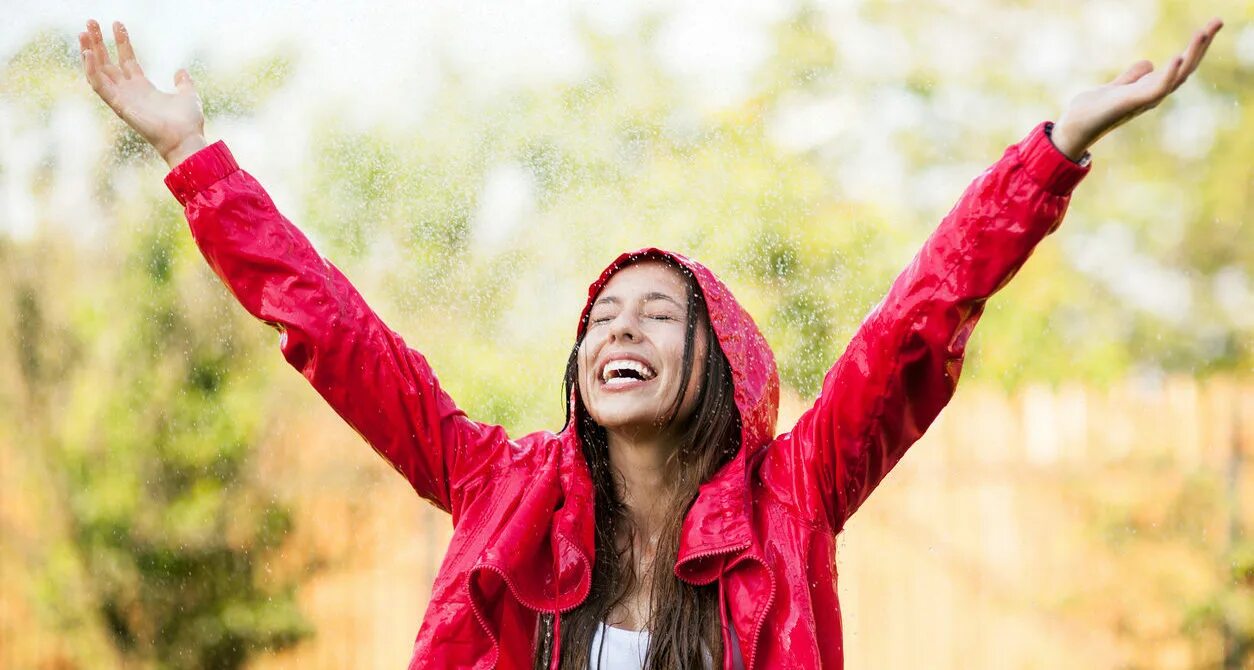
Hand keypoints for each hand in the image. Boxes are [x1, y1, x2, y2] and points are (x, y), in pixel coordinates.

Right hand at [79, 19, 206, 168]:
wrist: (186, 139)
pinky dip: (91, 70)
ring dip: (89, 52)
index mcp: (143, 88)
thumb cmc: (188, 122)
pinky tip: (88, 53)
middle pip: (108, 63)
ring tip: (83, 32)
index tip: (117, 23)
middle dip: (98, 43)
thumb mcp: (187, 95)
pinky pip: (99, 86)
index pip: (127, 59)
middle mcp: (129, 92)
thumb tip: (181, 70)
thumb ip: (183, 82)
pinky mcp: (119, 106)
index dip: (121, 42)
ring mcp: (122, 99)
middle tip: (90, 22)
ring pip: (98, 72)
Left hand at [1051, 18, 1222, 161]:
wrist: (1074, 127)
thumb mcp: (1116, 86)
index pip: (1180, 64)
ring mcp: (1146, 99)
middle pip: (1186, 67)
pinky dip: (1169, 73)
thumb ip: (1132, 76)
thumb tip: (1149, 64)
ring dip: (1193, 54)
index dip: (1195, 48)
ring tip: (1204, 33)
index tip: (1207, 28)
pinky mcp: (1134, 103)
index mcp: (1150, 87)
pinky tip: (1177, 57)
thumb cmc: (1093, 110)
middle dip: (1202, 45)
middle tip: (1218, 21)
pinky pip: (1158, 88)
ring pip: (1178, 75)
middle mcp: (1153, 94)